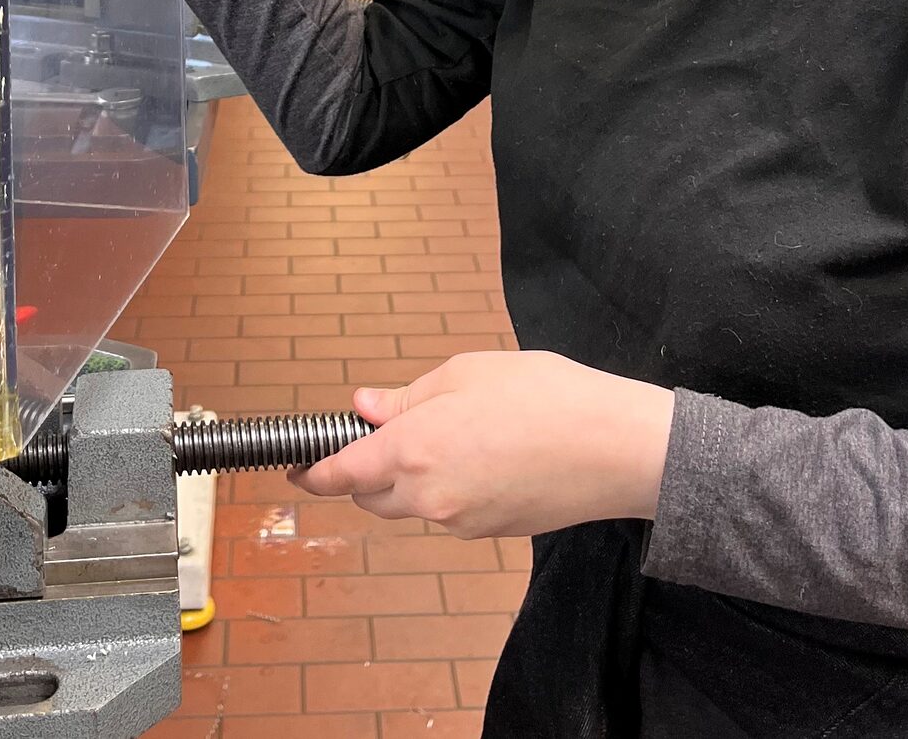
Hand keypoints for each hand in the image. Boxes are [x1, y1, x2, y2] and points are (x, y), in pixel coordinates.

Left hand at [294, 352, 674, 539]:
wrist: (614, 448)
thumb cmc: (546, 397)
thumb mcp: (467, 374)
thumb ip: (407, 397)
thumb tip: (363, 409)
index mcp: (414, 451)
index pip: (339, 475)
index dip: (309, 471)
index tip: (293, 464)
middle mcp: (429, 497)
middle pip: (370, 495)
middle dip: (364, 468)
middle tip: (384, 428)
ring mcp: (460, 522)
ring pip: (410, 504)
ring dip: (408, 476)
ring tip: (450, 430)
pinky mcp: (489, 532)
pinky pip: (447, 510)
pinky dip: (445, 486)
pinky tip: (482, 452)